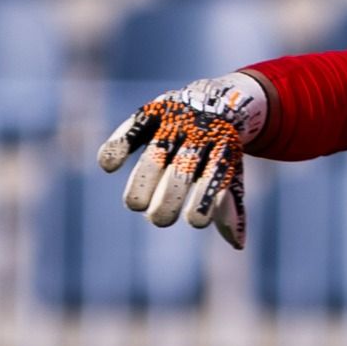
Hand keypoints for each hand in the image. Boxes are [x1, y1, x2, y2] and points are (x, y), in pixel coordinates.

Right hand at [96, 73, 267, 249]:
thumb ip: (231, 207)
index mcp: (224, 151)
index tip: (195, 222)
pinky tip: (108, 166)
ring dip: (143, 181)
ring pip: (157, 152)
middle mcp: (200, 134)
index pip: (214, 180)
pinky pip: (134, 127)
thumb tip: (238, 244)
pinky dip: (119, 144)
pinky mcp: (155, 111)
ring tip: (135, 205)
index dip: (204, 203)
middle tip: (159, 219)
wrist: (219, 100)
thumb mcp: (232, 174)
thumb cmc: (221, 151)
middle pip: (182, 170)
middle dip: (169, 200)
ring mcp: (176, 122)